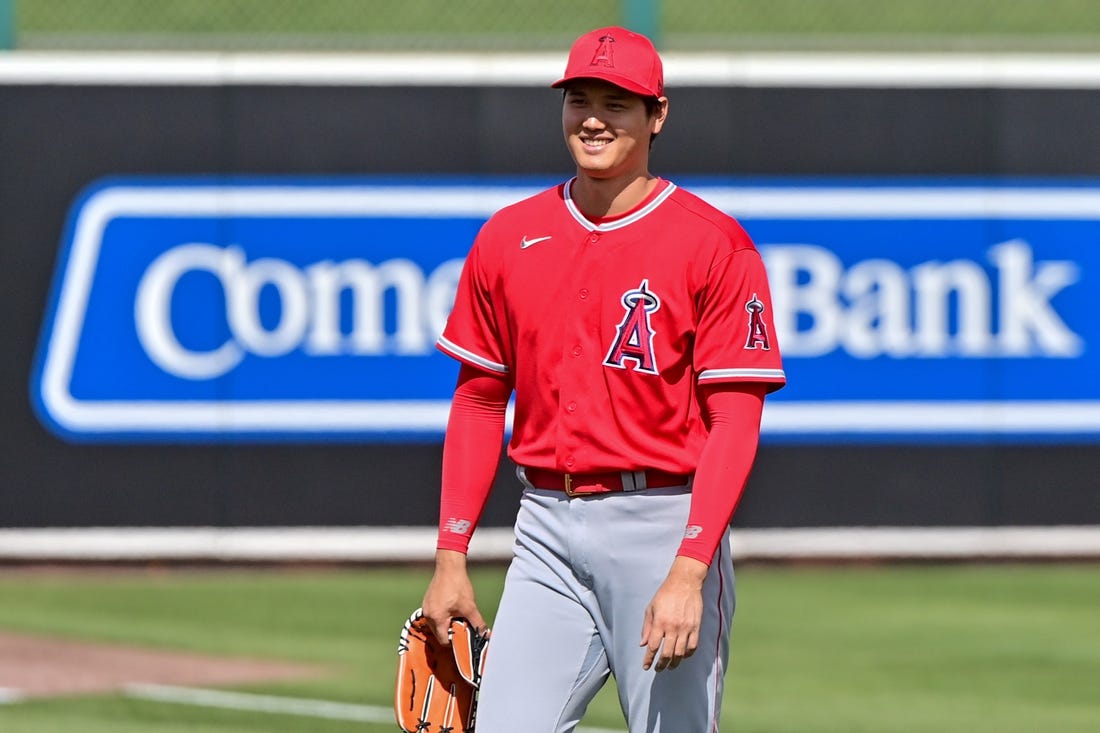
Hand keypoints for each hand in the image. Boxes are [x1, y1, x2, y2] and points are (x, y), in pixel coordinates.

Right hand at [421, 549, 487, 644]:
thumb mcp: (470, 607)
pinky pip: (433, 615)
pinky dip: (442, 616)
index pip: (444, 640)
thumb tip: (486, 635)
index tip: (463, 637)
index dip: (454, 641)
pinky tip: (451, 608)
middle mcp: (428, 615)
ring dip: (446, 624)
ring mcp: (425, 608)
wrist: (450, 567)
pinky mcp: (426, 602)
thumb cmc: (458, 586)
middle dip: (450, 632)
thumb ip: (478, 623)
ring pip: (436, 624)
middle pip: (438, 633)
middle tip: (462, 625)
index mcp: (437, 618)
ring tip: (457, 616)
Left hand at [640, 556, 707, 670]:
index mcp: (660, 622)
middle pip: (667, 654)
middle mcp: (673, 627)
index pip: (653, 647)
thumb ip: (647, 627)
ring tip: (670, 666)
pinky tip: (683, 656)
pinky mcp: (696, 627)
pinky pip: (693, 646)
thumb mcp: (651, 608)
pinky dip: (688, 654)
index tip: (646, 666)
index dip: (649, 659)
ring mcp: (686, 628)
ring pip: (681, 653)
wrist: (685, 582)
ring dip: (675, 663)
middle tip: (658, 669)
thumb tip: (643, 644)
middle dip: (662, 664)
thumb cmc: (665, 594)